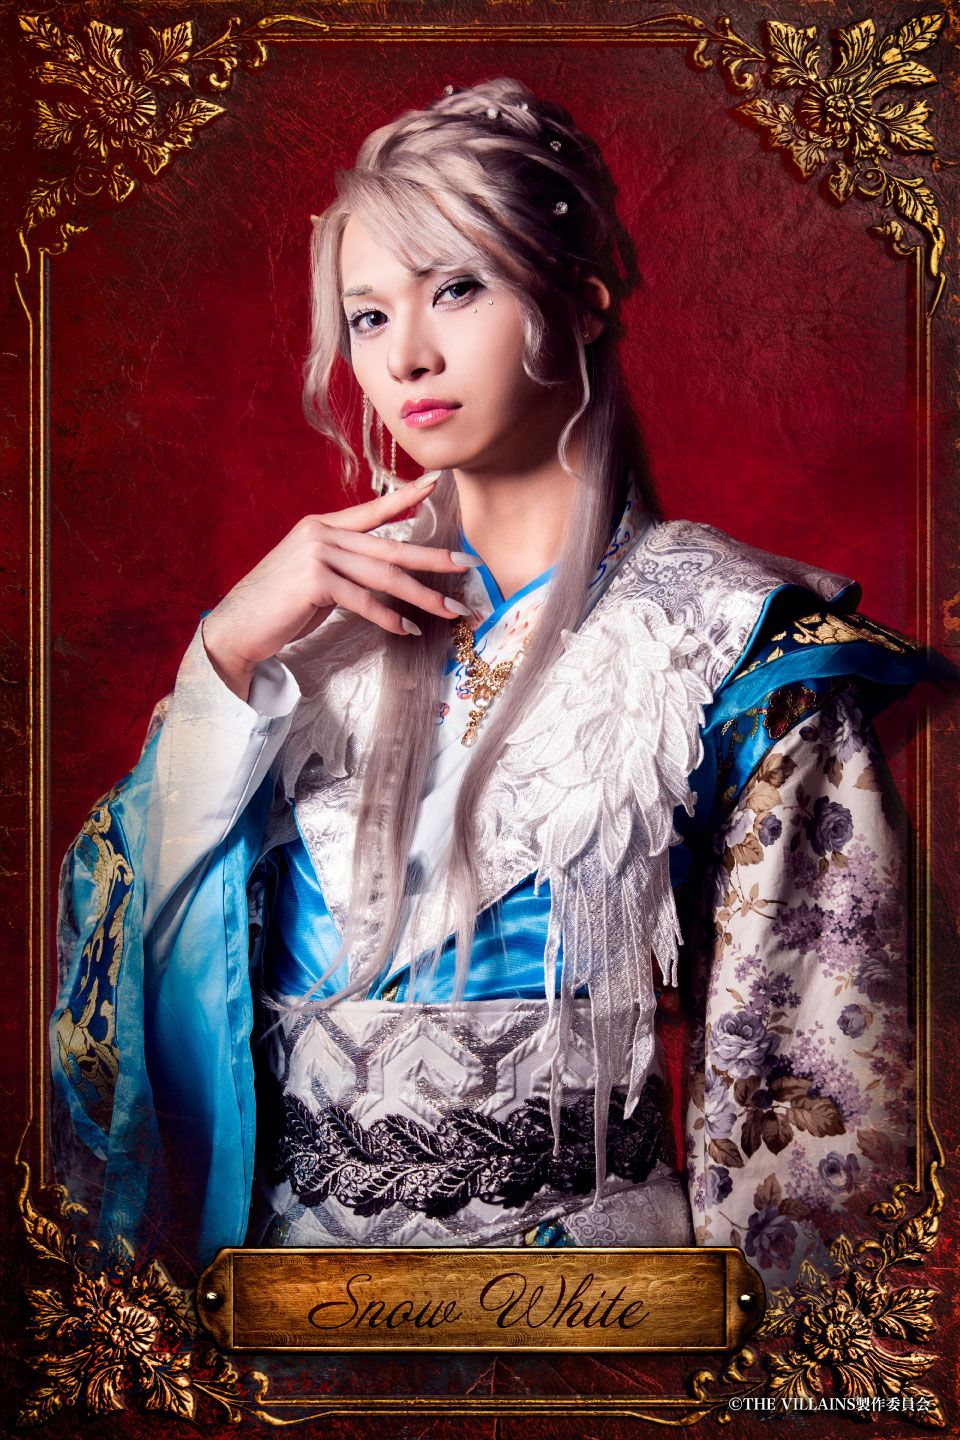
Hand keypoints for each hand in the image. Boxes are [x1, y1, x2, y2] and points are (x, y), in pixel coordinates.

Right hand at [201, 475, 476, 700]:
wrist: (237, 628)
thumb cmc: (278, 607)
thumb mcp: (313, 575)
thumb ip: (344, 564)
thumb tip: (382, 571)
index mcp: (322, 526)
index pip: (372, 510)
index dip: (406, 498)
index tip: (436, 485)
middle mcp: (321, 533)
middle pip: (390, 547)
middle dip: (434, 558)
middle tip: (468, 565)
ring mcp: (317, 554)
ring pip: (384, 576)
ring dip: (422, 596)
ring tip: (451, 610)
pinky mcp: (314, 580)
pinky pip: (363, 600)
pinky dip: (388, 617)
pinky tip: (408, 629)